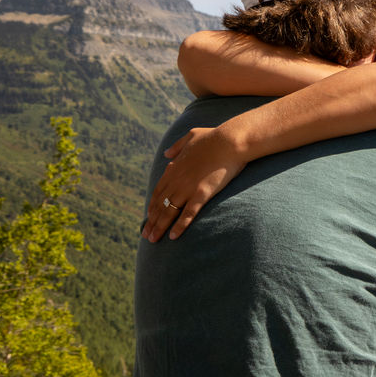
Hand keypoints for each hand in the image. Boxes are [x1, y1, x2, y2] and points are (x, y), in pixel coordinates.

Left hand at [141, 127, 247, 241]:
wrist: (230, 140)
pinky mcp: (202, 193)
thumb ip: (177, 146)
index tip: (148, 217)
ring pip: (169, 211)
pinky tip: (173, 236)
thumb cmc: (214, 137)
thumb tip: (166, 154)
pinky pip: (188, 213)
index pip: (158, 191)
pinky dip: (180, 226)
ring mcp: (188, 187)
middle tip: (146, 235)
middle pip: (160, 204)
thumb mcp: (191, 135)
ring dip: (160, 227)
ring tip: (153, 240)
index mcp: (174, 168)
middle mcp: (177, 180)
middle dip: (152, 221)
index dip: (152, 206)